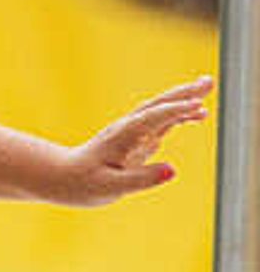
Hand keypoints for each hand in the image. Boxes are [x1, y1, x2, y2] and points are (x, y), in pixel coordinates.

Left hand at [57, 74, 213, 202]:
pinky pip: (161, 121)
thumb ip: (141, 179)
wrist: (63, 177)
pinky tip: (198, 115)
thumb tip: (173, 171)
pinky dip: (179, 115)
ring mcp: (132, 131)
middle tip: (209, 82)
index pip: (152, 119)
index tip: (198, 106)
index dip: (175, 112)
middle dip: (183, 93)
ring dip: (183, 99)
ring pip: (160, 110)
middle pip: (158, 106)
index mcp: (121, 138)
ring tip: (208, 88)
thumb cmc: (83, 184)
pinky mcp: (136, 137)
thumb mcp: (110, 188)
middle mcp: (127, 129)